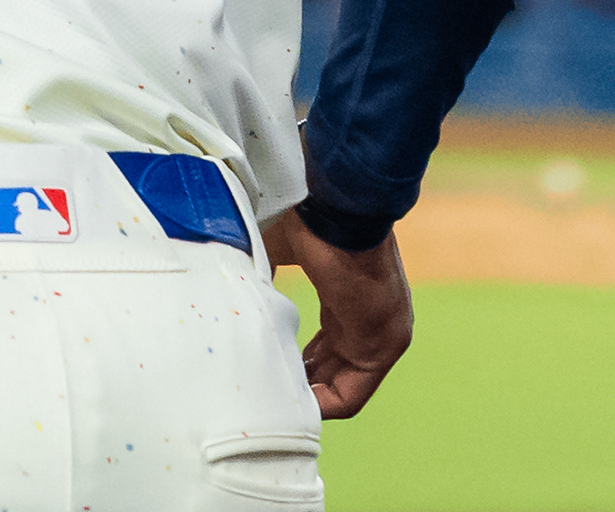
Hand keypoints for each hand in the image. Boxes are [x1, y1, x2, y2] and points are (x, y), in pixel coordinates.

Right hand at [262, 205, 412, 418]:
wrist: (339, 209)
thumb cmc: (310, 221)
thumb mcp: (277, 248)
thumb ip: (263, 273)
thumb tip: (232, 289)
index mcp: (350, 294)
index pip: (327, 342)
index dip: (297, 360)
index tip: (272, 366)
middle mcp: (372, 320)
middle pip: (334, 367)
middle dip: (303, 382)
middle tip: (272, 391)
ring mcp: (382, 335)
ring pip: (343, 384)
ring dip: (310, 396)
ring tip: (278, 401)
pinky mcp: (382, 347)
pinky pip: (352, 393)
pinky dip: (324, 404)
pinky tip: (295, 405)